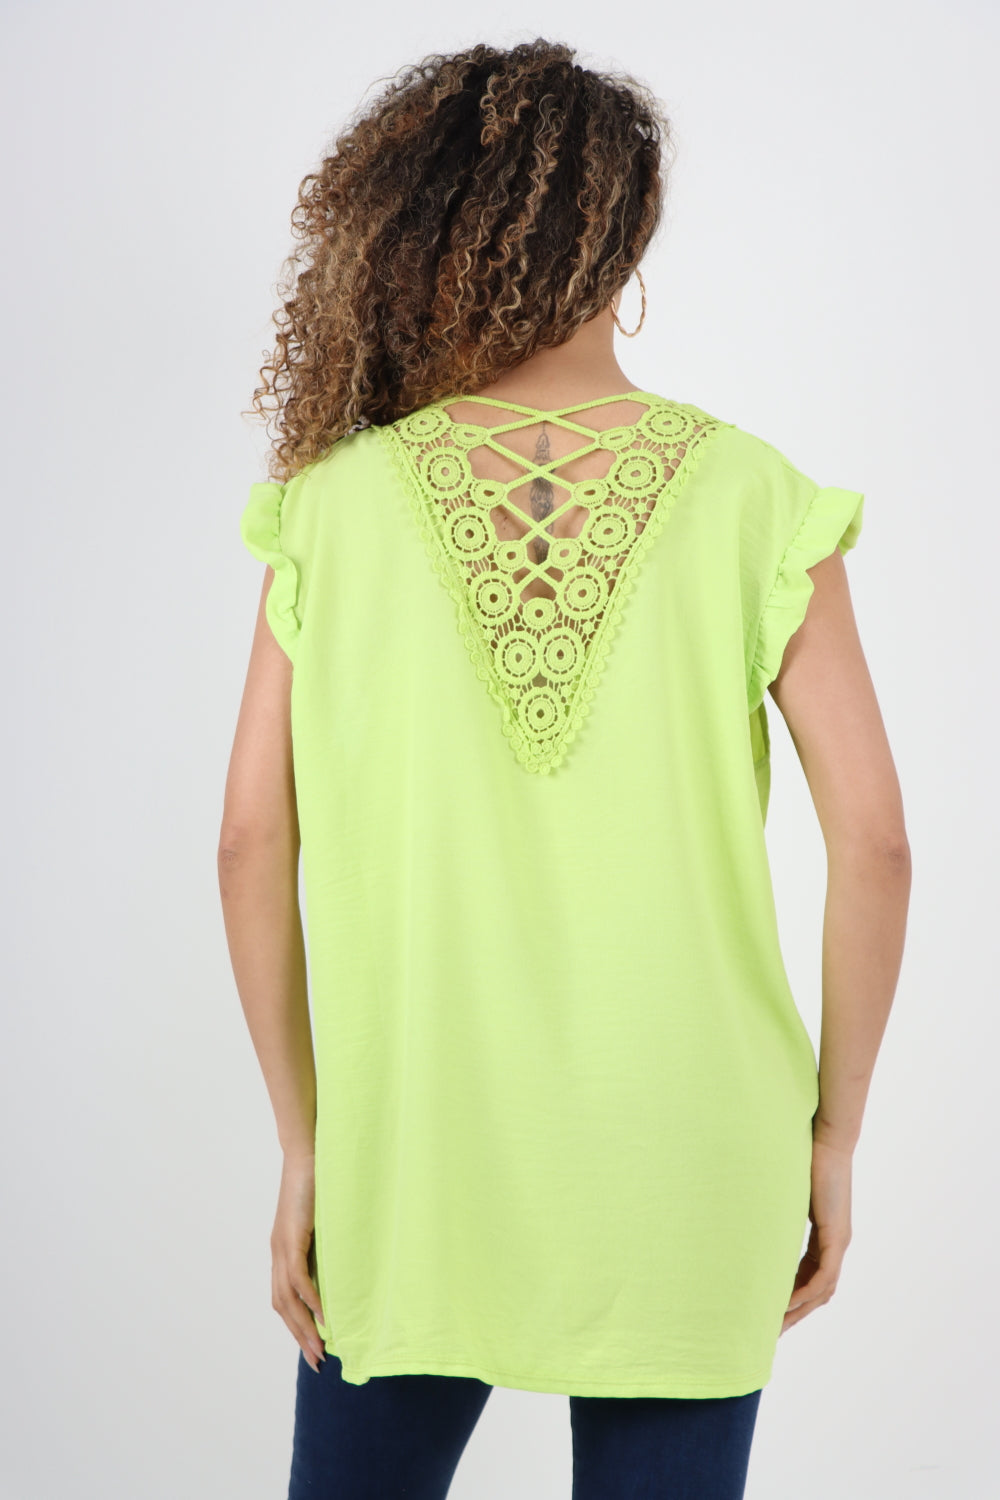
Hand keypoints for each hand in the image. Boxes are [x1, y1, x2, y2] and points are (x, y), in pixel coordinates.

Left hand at [271, 1151, 326, 1371]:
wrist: (307, 1151)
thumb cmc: (318, 1181)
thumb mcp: (323, 1221)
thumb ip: (326, 1244)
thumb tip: (345, 1266)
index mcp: (283, 1252)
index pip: (284, 1300)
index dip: (296, 1326)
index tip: (313, 1348)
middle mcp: (278, 1253)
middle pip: (282, 1307)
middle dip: (300, 1336)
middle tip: (318, 1361)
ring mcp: (281, 1245)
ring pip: (288, 1299)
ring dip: (304, 1326)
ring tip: (321, 1347)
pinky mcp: (291, 1236)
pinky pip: (298, 1277)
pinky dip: (310, 1299)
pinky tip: (324, 1315)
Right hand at [780, 1136, 852, 1333]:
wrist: (828, 1138)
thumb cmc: (806, 1156)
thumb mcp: (788, 1192)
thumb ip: (777, 1208)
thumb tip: (748, 1207)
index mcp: (826, 1235)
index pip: (810, 1276)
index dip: (792, 1295)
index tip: (770, 1310)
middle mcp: (835, 1243)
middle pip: (818, 1291)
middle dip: (795, 1313)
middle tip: (770, 1331)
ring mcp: (838, 1241)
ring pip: (822, 1289)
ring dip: (799, 1309)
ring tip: (774, 1324)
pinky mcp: (836, 1235)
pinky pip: (823, 1276)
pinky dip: (805, 1292)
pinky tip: (786, 1302)